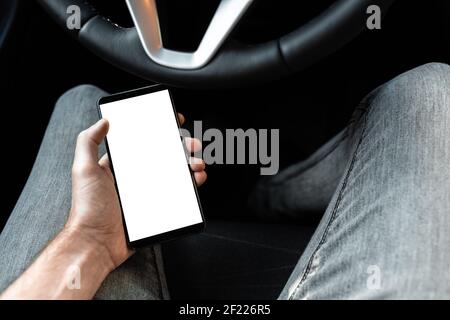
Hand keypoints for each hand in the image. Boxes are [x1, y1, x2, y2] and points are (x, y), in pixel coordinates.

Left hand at [65, 114, 205, 270]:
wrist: (96, 243)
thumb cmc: (87, 207)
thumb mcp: (84, 169)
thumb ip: (88, 141)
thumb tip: (103, 121)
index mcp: (120, 166)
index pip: (143, 143)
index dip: (159, 131)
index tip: (172, 122)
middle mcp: (135, 178)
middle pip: (163, 157)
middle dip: (180, 147)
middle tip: (191, 144)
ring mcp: (147, 193)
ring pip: (174, 174)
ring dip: (189, 164)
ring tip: (197, 162)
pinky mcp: (156, 208)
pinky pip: (177, 194)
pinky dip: (191, 185)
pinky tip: (197, 179)